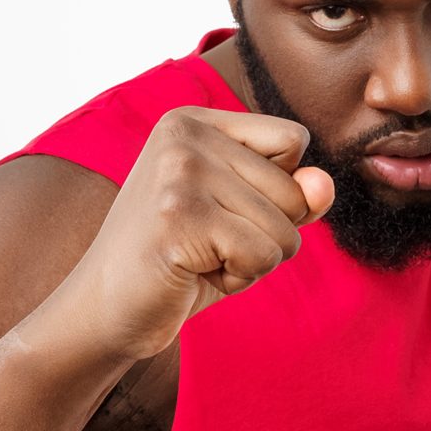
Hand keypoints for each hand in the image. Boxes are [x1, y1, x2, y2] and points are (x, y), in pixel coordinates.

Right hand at [65, 107, 335, 360]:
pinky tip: (193, 273)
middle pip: (294, 191)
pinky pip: (262, 256)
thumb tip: (324, 185)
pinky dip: (239, 278)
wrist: (106, 309)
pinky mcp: (180, 220)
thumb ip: (294, 195)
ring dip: (253, 261)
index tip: (221, 209)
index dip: (278, 191)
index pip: (293, 140)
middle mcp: (185, 135)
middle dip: (265, 235)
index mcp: (195, 121)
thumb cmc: (182, 261)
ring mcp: (179, 174)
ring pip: (284, 229)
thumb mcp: (246, 218)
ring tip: (199, 258)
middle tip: (205, 244)